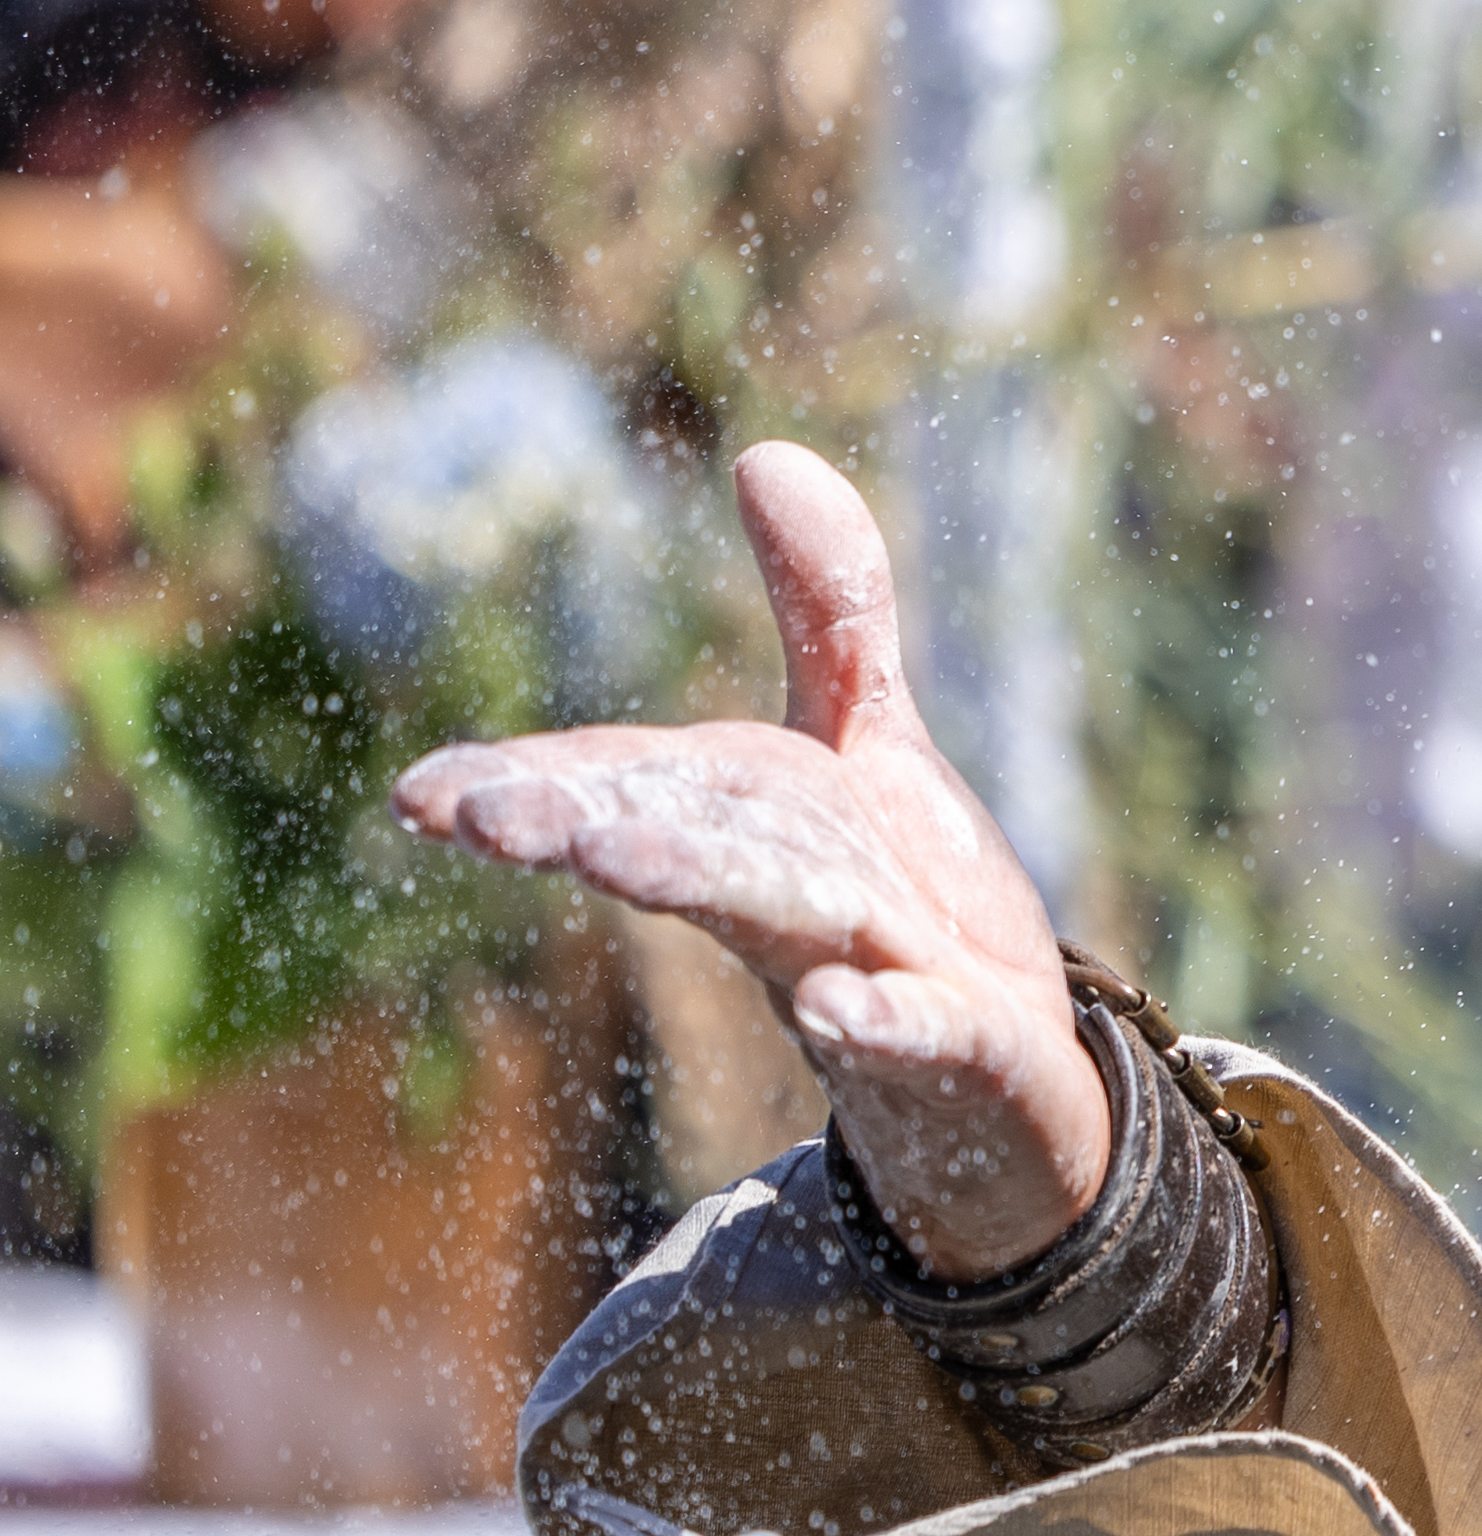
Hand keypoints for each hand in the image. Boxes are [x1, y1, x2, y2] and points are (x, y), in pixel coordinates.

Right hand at [395, 443, 1109, 1277]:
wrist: (1006, 1085)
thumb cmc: (903, 904)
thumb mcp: (872, 742)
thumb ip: (827, 611)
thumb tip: (762, 450)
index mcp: (755, 828)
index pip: (637, 790)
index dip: (536, 786)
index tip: (421, 794)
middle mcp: (797, 905)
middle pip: (689, 847)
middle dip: (588, 824)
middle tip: (475, 814)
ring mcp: (879, 976)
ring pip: (782, 923)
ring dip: (698, 886)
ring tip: (611, 860)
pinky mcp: (965, 1046)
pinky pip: (922, 1037)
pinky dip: (884, 1022)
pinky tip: (840, 1012)